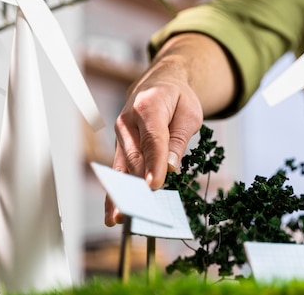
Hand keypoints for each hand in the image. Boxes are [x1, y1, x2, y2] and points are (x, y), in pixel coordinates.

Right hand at [104, 56, 202, 225]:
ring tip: (123, 219)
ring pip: (121, 167)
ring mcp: (120, 135)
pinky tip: (114, 214)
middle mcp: (127, 121)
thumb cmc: (178, 99)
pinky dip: (116, 193)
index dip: (153, 163)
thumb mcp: (189, 113)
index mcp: (149, 105)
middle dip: (138, 186)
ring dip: (123, 194)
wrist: (158, 84)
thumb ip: (179, 139)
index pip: (153, 138)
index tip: (154, 186)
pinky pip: (117, 172)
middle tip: (144, 212)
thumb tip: (170, 169)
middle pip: (134, 157)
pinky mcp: (118, 147)